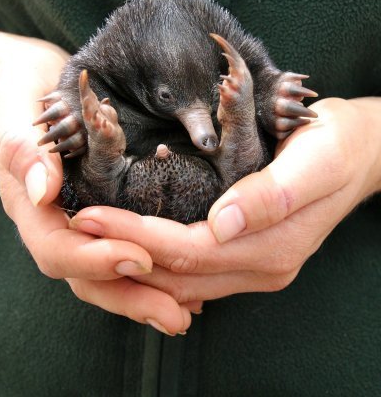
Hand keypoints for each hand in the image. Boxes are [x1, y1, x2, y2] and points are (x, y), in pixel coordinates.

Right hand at [0, 30, 197, 333]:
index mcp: (30, 203)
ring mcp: (77, 217)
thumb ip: (24, 150)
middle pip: (85, 276)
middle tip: (176, 317)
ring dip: (144, 294)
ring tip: (187, 313)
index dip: (94, 259)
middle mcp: (55, 219)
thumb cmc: (18, 90)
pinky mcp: (102, 208)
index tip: (137, 258)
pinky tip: (183, 279)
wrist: (28, 79)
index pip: (57, 248)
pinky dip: (149, 269)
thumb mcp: (14, 110)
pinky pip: (121, 247)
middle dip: (129, 296)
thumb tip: (43, 191)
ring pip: (105, 272)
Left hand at [69, 97, 380, 303]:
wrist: (359, 151)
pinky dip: (158, 256)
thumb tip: (223, 224)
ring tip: (89, 233)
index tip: (88, 215)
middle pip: (176, 272)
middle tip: (72, 223)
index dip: (134, 237)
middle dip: (120, 250)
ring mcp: (255, 265)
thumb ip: (274, 194)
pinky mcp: (250, 254)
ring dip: (133, 257)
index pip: (187, 252)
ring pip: (181, 278)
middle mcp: (261, 266)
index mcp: (272, 247)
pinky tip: (132, 239)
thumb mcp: (315, 159)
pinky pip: (195, 268)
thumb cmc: (337, 145)